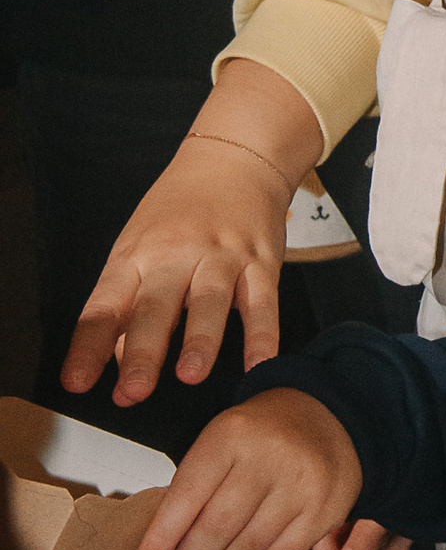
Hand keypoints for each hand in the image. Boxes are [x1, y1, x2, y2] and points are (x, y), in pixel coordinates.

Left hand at [60, 63, 324, 399]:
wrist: (234, 158)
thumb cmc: (179, 212)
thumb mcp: (139, 249)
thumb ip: (127, 308)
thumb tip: (116, 367)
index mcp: (135, 257)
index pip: (104, 305)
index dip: (89, 345)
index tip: (77, 381)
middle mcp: (175, 255)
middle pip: (155, 306)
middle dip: (142, 351)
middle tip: (133, 391)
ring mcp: (221, 256)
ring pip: (210, 301)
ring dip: (200, 339)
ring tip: (191, 375)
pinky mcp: (261, 260)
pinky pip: (263, 301)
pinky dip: (263, 333)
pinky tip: (259, 362)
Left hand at [134, 390, 363, 549]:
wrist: (324, 416)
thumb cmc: (262, 434)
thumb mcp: (220, 440)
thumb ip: (193, 487)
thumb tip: (162, 548)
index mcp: (234, 433)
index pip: (187, 496)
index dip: (162, 538)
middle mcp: (272, 456)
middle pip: (217, 528)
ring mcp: (304, 485)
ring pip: (247, 548)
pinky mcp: (325, 512)